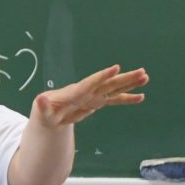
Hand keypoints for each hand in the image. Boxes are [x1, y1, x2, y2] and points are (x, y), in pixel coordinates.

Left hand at [32, 64, 148, 128]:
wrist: (49, 116)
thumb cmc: (44, 113)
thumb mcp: (41, 113)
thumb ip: (42, 107)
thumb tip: (39, 100)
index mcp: (74, 92)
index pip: (90, 83)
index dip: (103, 76)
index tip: (116, 68)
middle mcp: (87, 91)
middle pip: (108, 82)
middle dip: (125, 78)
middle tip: (141, 72)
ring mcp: (93, 96)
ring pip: (114, 88)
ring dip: (129, 83)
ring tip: (145, 77)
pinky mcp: (97, 102)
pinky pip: (114, 99)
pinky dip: (127, 98)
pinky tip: (140, 97)